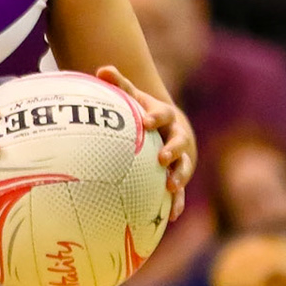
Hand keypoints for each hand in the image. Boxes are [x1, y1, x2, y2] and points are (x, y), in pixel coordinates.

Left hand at [97, 65, 195, 218]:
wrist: (168, 129)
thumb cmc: (145, 112)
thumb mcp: (134, 98)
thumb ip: (119, 85)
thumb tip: (101, 69)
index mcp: (165, 118)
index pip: (163, 115)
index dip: (155, 117)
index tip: (146, 122)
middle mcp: (177, 137)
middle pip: (179, 142)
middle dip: (173, 150)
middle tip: (162, 158)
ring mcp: (181, 157)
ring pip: (184, 167)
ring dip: (179, 177)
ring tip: (171, 187)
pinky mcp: (178, 175)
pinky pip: (180, 191)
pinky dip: (176, 202)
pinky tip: (171, 216)